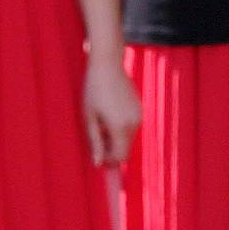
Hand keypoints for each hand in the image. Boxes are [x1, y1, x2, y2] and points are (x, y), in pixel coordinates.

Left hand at [81, 40, 141, 169]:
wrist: (107, 65)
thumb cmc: (93, 90)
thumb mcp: (89, 117)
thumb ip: (95, 142)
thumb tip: (98, 164)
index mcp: (120, 127)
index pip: (120, 157)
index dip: (110, 162)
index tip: (99, 161)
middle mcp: (134, 124)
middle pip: (125, 149)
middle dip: (112, 150)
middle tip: (95, 136)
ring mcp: (139, 116)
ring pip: (128, 138)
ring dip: (115, 138)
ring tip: (100, 120)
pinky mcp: (139, 109)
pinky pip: (131, 127)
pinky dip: (120, 128)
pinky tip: (108, 112)